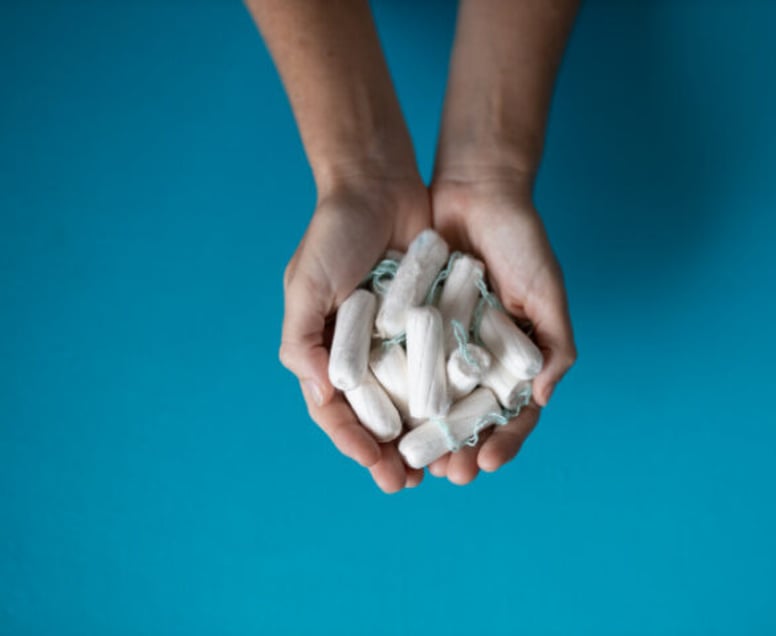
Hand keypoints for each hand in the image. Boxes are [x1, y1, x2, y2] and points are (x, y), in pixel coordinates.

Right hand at [279, 177, 429, 492]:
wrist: (377, 184)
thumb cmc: (332, 235)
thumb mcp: (305, 286)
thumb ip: (303, 341)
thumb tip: (321, 396)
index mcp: (328, 352)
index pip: (336, 411)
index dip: (352, 443)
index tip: (376, 467)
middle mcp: (365, 353)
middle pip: (377, 416)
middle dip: (391, 452)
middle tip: (412, 483)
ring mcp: (400, 341)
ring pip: (413, 400)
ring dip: (425, 434)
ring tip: (443, 464)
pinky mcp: (434, 322)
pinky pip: (443, 365)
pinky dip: (452, 394)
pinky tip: (467, 418)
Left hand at [428, 178, 576, 484]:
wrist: (477, 191)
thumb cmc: (521, 241)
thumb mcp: (546, 292)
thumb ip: (555, 346)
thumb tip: (542, 399)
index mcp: (517, 357)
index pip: (513, 413)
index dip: (503, 441)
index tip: (486, 463)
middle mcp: (481, 357)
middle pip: (471, 417)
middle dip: (460, 449)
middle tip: (446, 475)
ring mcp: (447, 344)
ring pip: (436, 401)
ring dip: (428, 434)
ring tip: (415, 461)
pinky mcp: (415, 325)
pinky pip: (407, 365)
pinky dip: (400, 393)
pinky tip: (389, 417)